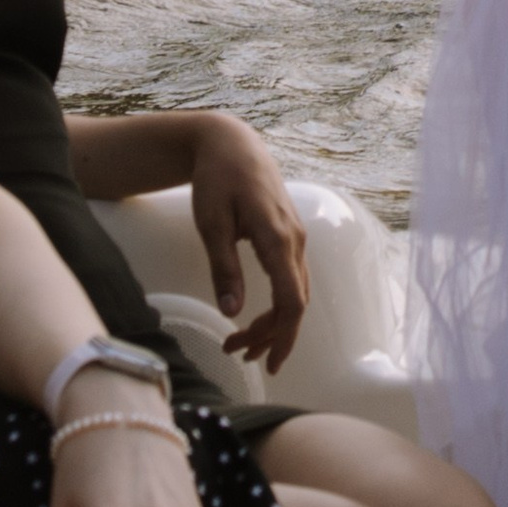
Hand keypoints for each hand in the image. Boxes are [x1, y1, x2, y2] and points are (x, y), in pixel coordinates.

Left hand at [186, 115, 310, 369]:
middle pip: (296, 301)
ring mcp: (296, 235)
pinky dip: (277, 302)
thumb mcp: (210, 224)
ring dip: (273, 321)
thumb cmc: (217, 179)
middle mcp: (295, 239)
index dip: (282, 335)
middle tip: (236, 354)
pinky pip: (292, 276)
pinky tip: (258, 313)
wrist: (231, 142)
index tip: (267, 364)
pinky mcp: (290, 233)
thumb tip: (232, 312)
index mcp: (277, 237)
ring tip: (241, 342)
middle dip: (272, 335)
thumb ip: (224, 268)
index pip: (291, 299)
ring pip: (295, 290)